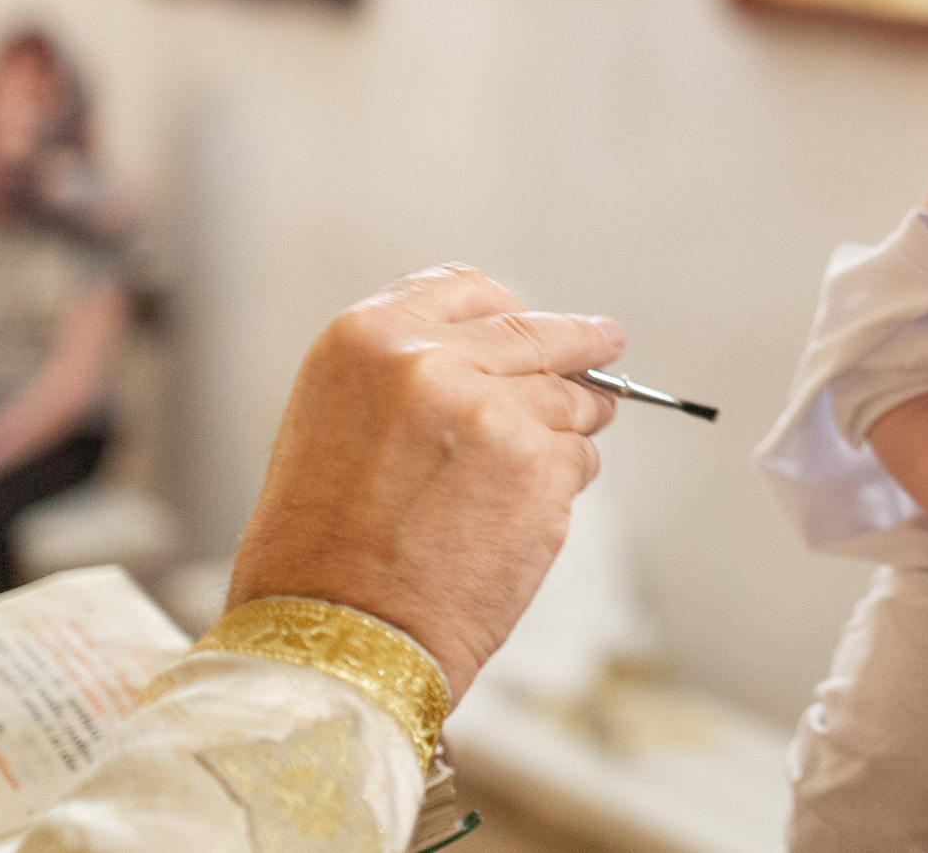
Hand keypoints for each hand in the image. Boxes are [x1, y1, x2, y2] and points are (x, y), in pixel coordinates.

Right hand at [227, 265, 624, 701]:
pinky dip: (563, 481)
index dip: (508, 308)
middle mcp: (431, 362)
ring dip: (570, 425)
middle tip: (607, 341)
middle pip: (537, 331)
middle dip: (579, 342)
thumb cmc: (320, 548)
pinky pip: (579, 456)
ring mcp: (493, 412)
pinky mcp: (540, 467)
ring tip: (530, 469)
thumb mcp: (335, 421)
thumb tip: (503, 352)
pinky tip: (517, 519)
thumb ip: (411, 373)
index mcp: (368, 339)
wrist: (331, 639)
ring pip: (570, 398)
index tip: (535, 321)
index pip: (467, 289)